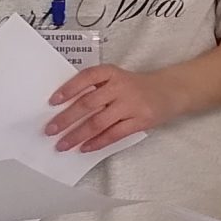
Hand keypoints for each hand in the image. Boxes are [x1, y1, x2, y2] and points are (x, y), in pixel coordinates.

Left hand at [47, 65, 177, 153]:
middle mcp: (120, 87)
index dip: (69, 89)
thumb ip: (95, 88)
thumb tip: (65, 108)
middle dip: (67, 118)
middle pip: (88, 103)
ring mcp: (131, 104)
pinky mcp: (140, 121)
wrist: (169, 91)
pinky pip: (114, 134)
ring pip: (98, 122)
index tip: (52, 101)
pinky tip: (84, 148)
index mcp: (111, 73)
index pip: (86, 78)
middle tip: (50, 130)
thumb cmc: (135, 87)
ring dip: (78, 135)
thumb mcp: (116, 79)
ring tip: (62, 144)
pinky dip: (98, 142)